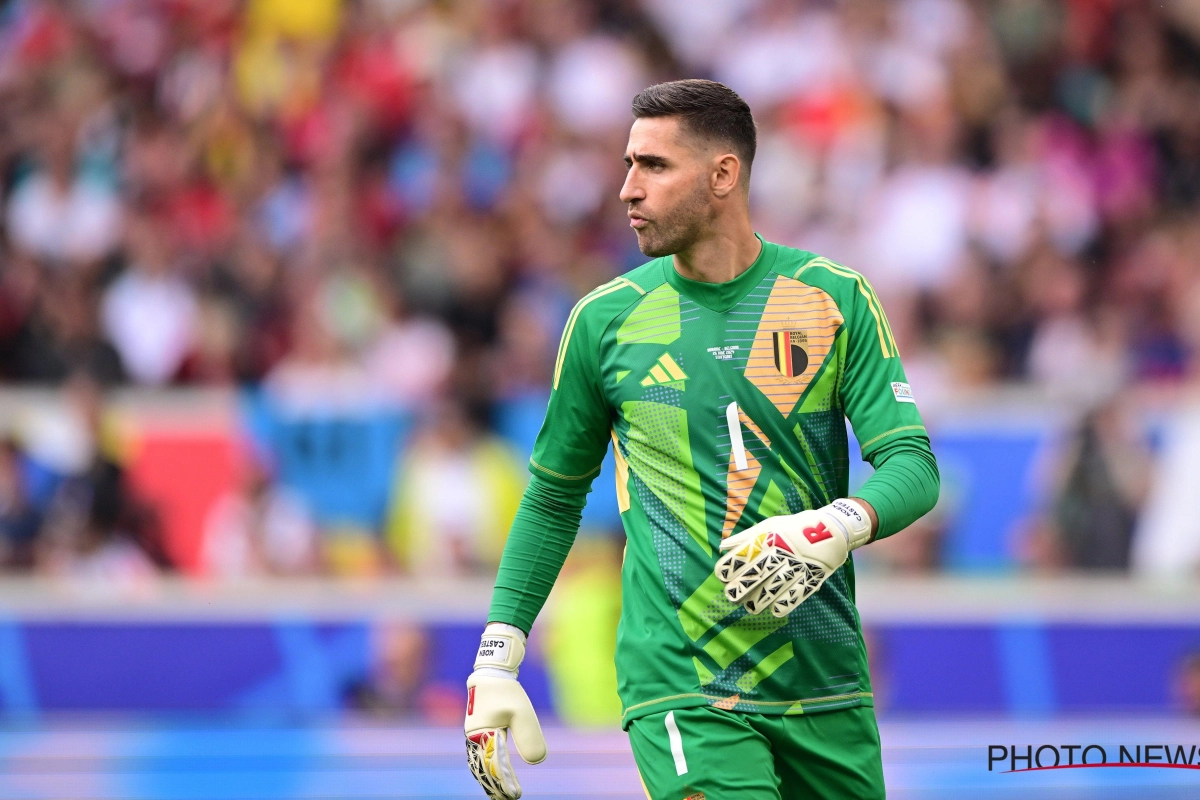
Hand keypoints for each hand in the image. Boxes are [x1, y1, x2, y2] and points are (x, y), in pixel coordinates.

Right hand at [465, 623, 546, 798]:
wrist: (491, 673)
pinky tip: (495, 773)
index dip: (505, 782)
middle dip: (495, 786)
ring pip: (479, 764)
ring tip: (500, 793)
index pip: (494, 765)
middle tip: (508, 799)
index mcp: (482, 735)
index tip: (515, 795)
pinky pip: (479, 755)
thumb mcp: (522, 713)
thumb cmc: (506, 692)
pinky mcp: (478, 731)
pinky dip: (486, 768)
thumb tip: (536, 762)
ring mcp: (473, 734)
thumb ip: (529, 737)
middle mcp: (474, 738)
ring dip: (489, 779)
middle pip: (482, 769)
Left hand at [714, 499, 872, 616]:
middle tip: (732, 596)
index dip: (730, 568)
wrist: (832, 529)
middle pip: (756, 575)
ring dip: (758, 601)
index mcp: (769, 538)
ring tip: (750, 606)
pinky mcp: (812, 577)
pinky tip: (774, 610)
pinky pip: (795, 596)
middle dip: (740, 589)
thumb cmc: (794, 528)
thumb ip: (746, 537)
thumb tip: (722, 547)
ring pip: (773, 589)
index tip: (722, 576)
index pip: (744, 555)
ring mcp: (797, 566)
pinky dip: (783, 605)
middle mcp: (782, 552)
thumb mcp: (770, 525)